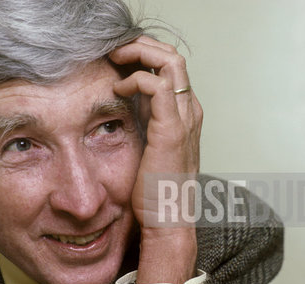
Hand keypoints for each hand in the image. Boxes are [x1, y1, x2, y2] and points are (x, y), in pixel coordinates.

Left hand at [110, 36, 202, 283]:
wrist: (168, 217)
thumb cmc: (157, 185)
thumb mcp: (151, 142)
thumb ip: (146, 117)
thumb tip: (128, 96)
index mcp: (184, 112)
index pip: (171, 66)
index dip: (146, 54)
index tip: (119, 56)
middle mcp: (189, 109)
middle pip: (172, 56)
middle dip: (142, 45)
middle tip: (115, 49)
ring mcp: (183, 117)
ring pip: (169, 61)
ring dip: (139, 53)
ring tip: (115, 58)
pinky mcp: (171, 129)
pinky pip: (157, 86)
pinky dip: (136, 79)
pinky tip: (119, 89)